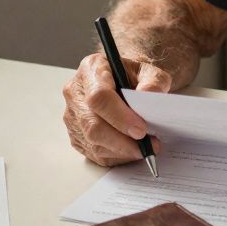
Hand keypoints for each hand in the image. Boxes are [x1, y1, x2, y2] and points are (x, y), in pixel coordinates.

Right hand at [62, 52, 171, 166]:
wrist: (125, 82)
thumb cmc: (134, 76)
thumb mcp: (150, 71)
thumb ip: (154, 81)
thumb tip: (149, 95)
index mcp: (91, 69)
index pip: (99, 97)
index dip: (120, 117)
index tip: (141, 129)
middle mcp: (76, 93)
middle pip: (92, 124)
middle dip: (122, 140)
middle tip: (148, 144)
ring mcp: (73, 116)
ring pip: (93, 143)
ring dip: (122, 150)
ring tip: (146, 147)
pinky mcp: (76, 135)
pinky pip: (94, 153)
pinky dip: (117, 156)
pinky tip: (132, 149)